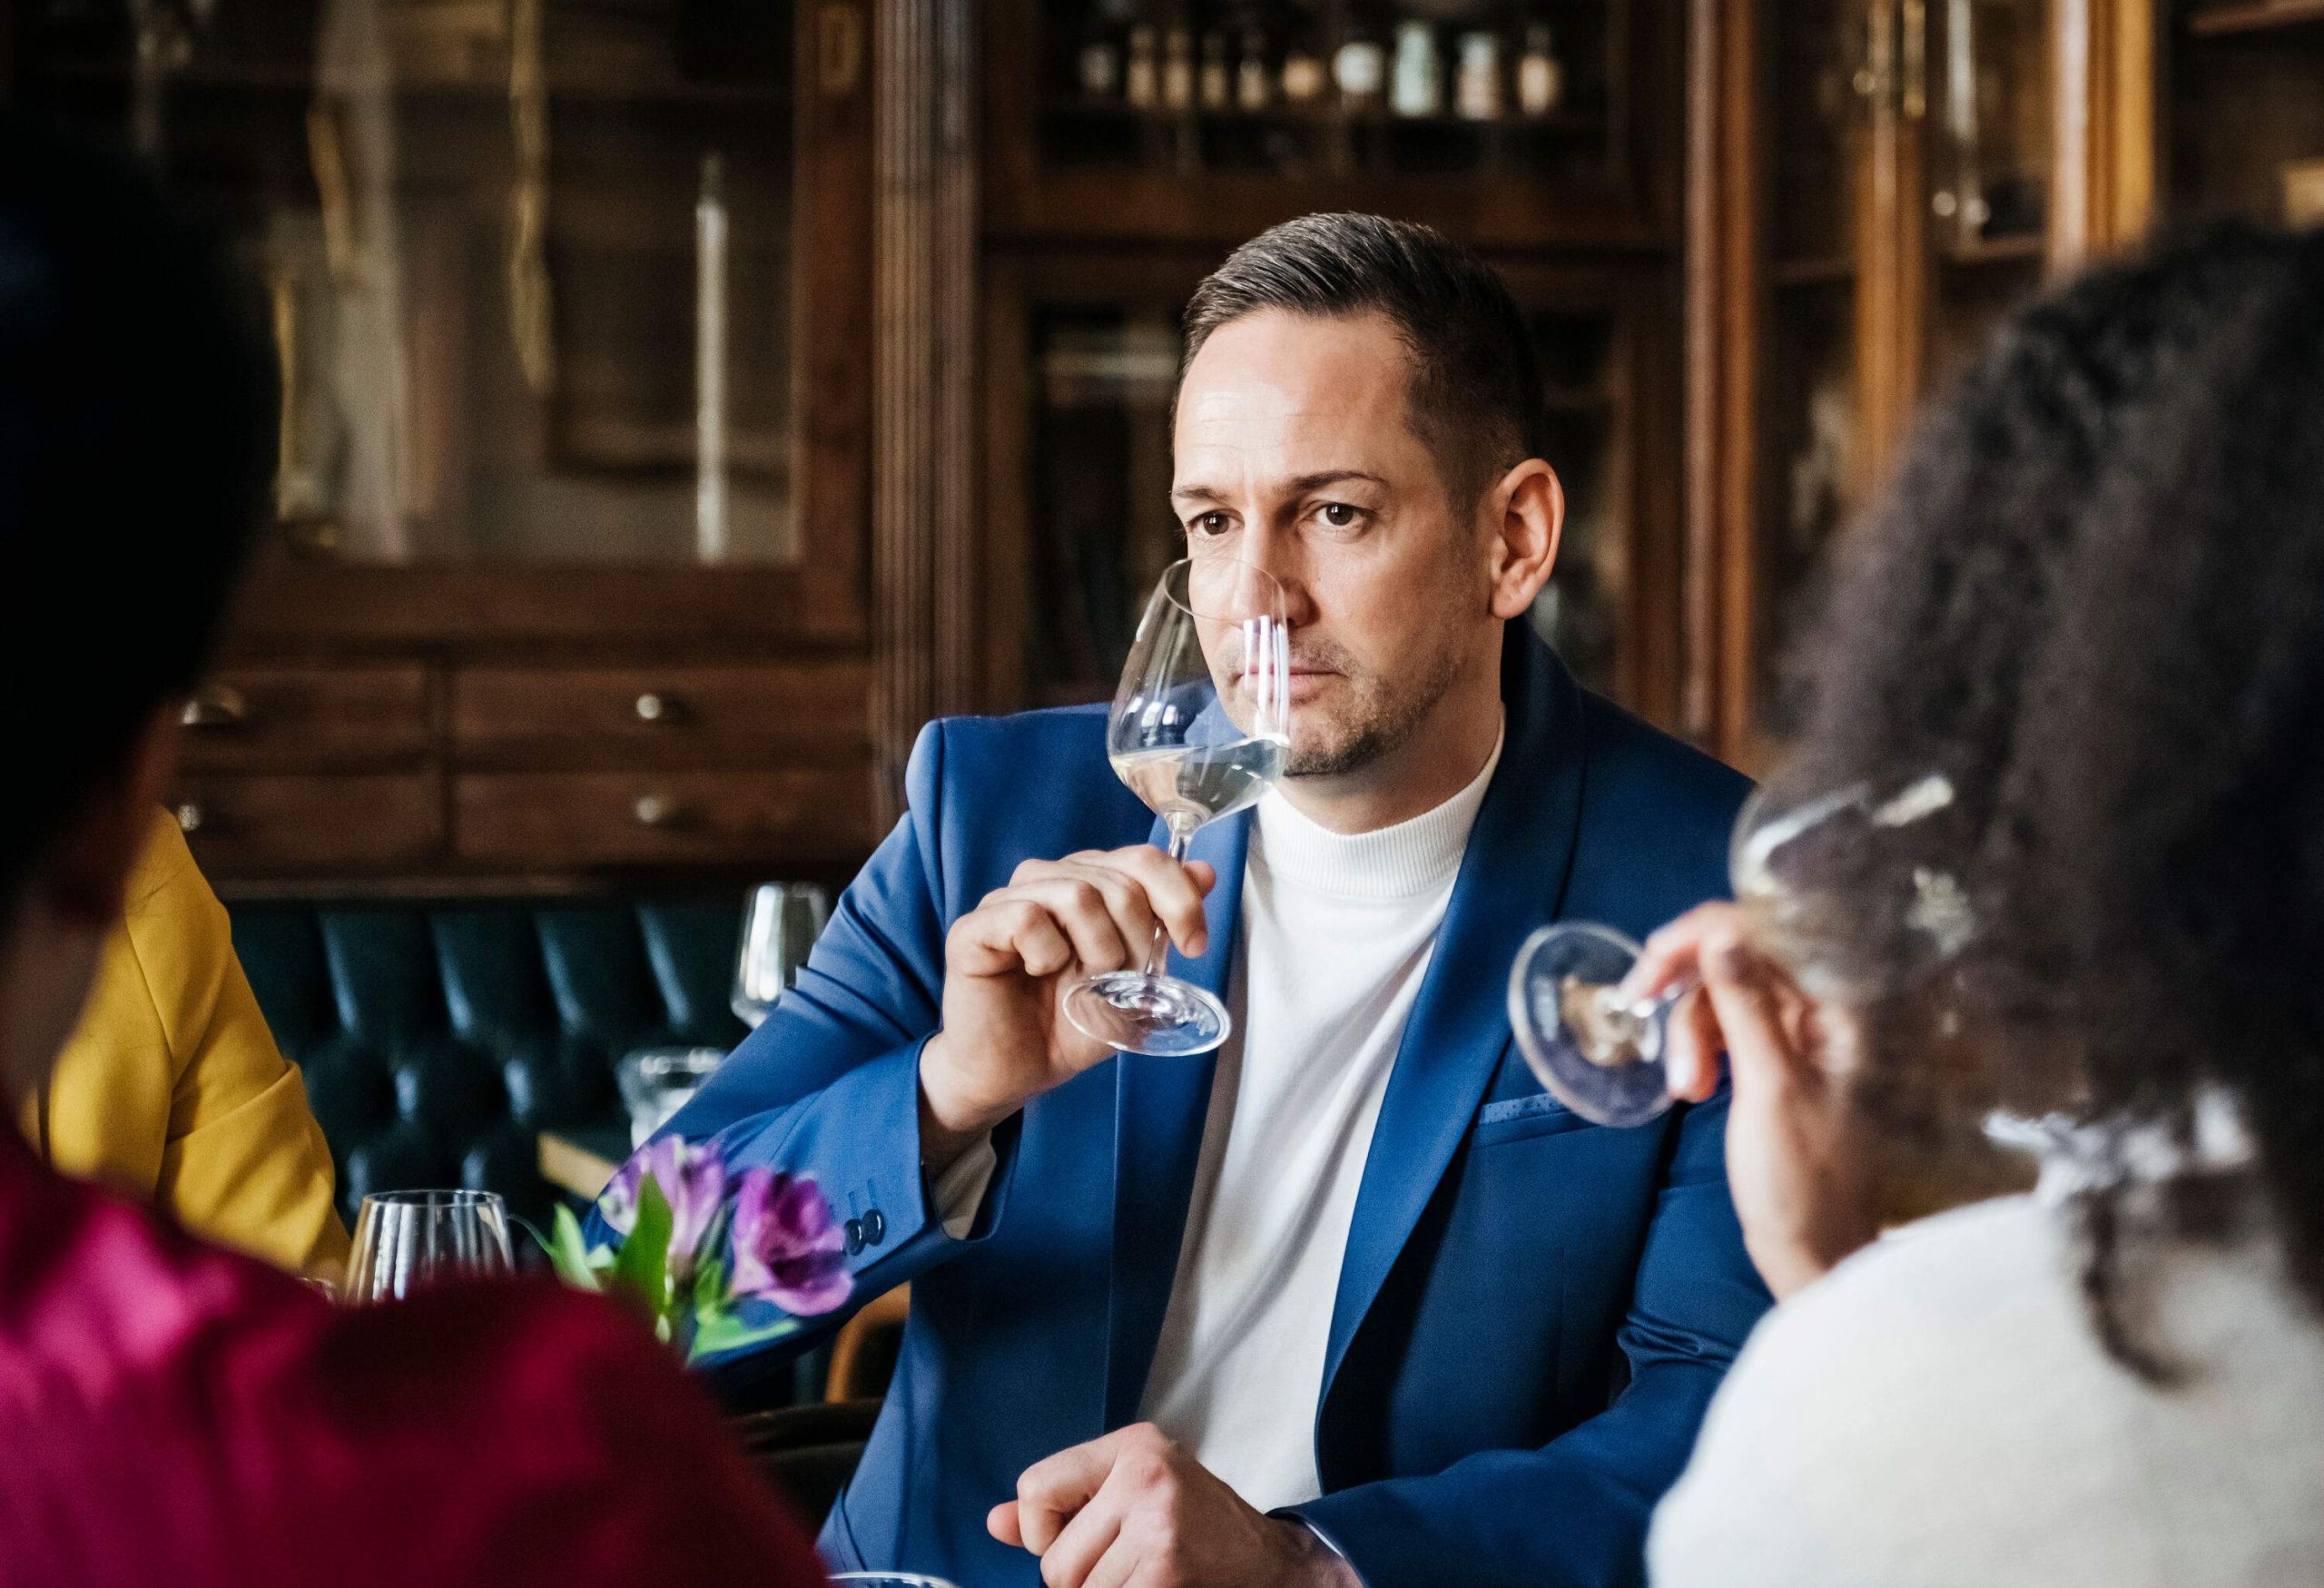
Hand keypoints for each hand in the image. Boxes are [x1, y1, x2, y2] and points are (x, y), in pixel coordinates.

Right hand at [919, 848, 1216, 1170]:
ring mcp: (1008, 899)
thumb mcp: (1135, 981)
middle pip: (1119, 881)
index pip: (1144, 858)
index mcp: (1088, 882)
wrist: (1014, 1074)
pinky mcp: (974, 928)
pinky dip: (1046, 955)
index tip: (1193, 946)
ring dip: (1095, 950)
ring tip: (1079, 982)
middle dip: (1137, 941)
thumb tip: (1204, 872)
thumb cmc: (1067, 1026)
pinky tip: (1038, 974)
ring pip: (1077, 894)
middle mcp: (1048, 880)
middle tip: (1119, 981)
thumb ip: (1165, 926)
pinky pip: (1027, 918)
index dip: (1179, 899)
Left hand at [989, 1424, 1359, 1587]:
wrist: (1272, 1564)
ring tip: (1144, 1577)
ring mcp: (1157, 1525)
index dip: (1044, 1529)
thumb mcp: (1131, 1494)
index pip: (1034, 1489)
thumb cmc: (1197, 1527)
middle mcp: (1145, 1474)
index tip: (1079, 1536)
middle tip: (1126, 1566)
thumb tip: (995, 1523)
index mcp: (1133, 1445)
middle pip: (1054, 1560)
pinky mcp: (1165, 1571)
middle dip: (1078, 1580)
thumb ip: (1062, 1504)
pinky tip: (1159, 1586)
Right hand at [1636, 902, 1878, 1299]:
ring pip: (1722, 998)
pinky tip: (1690, 1088)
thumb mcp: (1768, 1088)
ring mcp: (1797, 1038)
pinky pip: (1726, 1030)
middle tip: (1647, 1026)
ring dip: (1689, 1036)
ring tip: (1684, 1093)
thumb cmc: (1802, 1181)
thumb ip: (1746, 1006)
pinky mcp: (1774, 1064)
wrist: (1815, 1254)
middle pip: (1737, 960)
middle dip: (1688, 996)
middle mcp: (1821, 1012)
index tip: (1649, 968)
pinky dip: (1699, 1051)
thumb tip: (1720, 934)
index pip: (1766, 932)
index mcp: (1837, 1008)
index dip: (1701, 937)